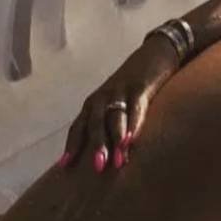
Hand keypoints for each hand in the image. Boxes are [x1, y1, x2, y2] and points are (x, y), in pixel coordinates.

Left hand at [58, 35, 179, 172]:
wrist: (156, 51)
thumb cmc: (136, 83)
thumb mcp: (119, 101)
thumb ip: (110, 122)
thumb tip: (105, 153)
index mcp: (94, 102)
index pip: (79, 126)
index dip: (73, 145)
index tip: (64, 166)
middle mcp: (103, 96)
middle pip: (94, 123)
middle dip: (95, 146)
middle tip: (97, 168)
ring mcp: (121, 90)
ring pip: (114, 118)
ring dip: (115, 140)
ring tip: (118, 162)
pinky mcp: (140, 86)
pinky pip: (136, 108)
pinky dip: (134, 125)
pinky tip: (132, 140)